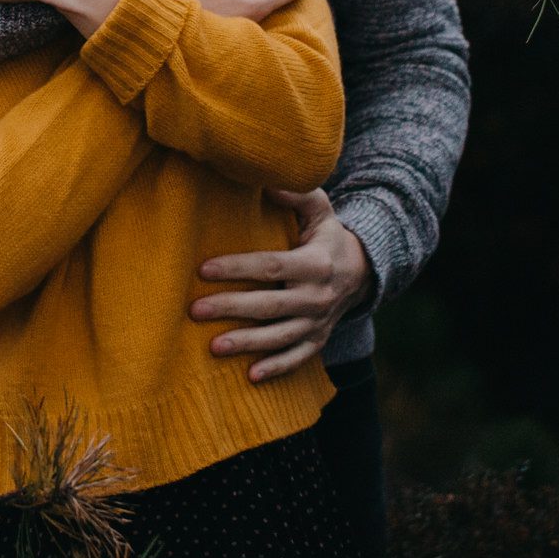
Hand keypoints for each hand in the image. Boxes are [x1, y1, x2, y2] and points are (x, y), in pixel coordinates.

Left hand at [189, 188, 371, 382]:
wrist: (363, 271)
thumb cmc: (327, 235)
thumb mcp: (320, 210)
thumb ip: (297, 193)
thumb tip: (266, 181)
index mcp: (316, 263)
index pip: (271, 266)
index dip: (238, 268)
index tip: (204, 269)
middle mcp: (318, 297)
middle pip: (269, 305)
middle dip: (231, 308)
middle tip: (195, 310)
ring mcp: (319, 322)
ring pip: (279, 337)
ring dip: (247, 343)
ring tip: (213, 347)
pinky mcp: (318, 340)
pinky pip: (297, 358)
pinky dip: (276, 368)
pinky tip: (250, 376)